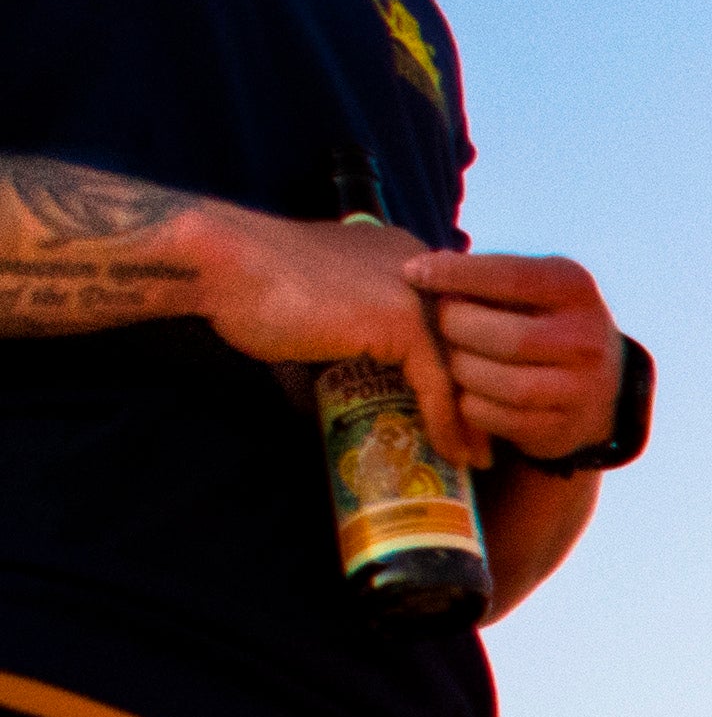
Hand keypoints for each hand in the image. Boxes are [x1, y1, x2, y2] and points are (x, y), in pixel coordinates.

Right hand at [194, 208, 483, 461]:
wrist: (222, 263)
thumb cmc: (257, 287)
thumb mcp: (329, 306)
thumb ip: (360, 330)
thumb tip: (365, 384)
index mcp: (409, 257)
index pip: (458, 320)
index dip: (465, 368)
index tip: (470, 412)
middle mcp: (424, 268)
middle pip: (471, 344)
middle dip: (481, 396)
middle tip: (484, 444)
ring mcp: (416, 292)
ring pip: (462, 367)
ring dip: (471, 420)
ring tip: (474, 460)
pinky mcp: (401, 320)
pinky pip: (438, 384)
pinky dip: (446, 423)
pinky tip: (451, 454)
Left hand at [414, 251, 621, 465]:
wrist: (601, 385)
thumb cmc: (545, 322)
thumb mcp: (536, 288)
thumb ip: (490, 278)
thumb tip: (422, 271)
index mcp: (576, 290)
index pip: (512, 277)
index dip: (458, 274)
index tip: (412, 272)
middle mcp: (586, 340)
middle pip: (505, 336)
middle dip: (456, 328)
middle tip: (438, 323)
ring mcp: (579, 389)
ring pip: (499, 382)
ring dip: (461, 369)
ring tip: (451, 357)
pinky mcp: (561, 428)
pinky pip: (496, 417)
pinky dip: (469, 404)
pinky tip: (466, 390)